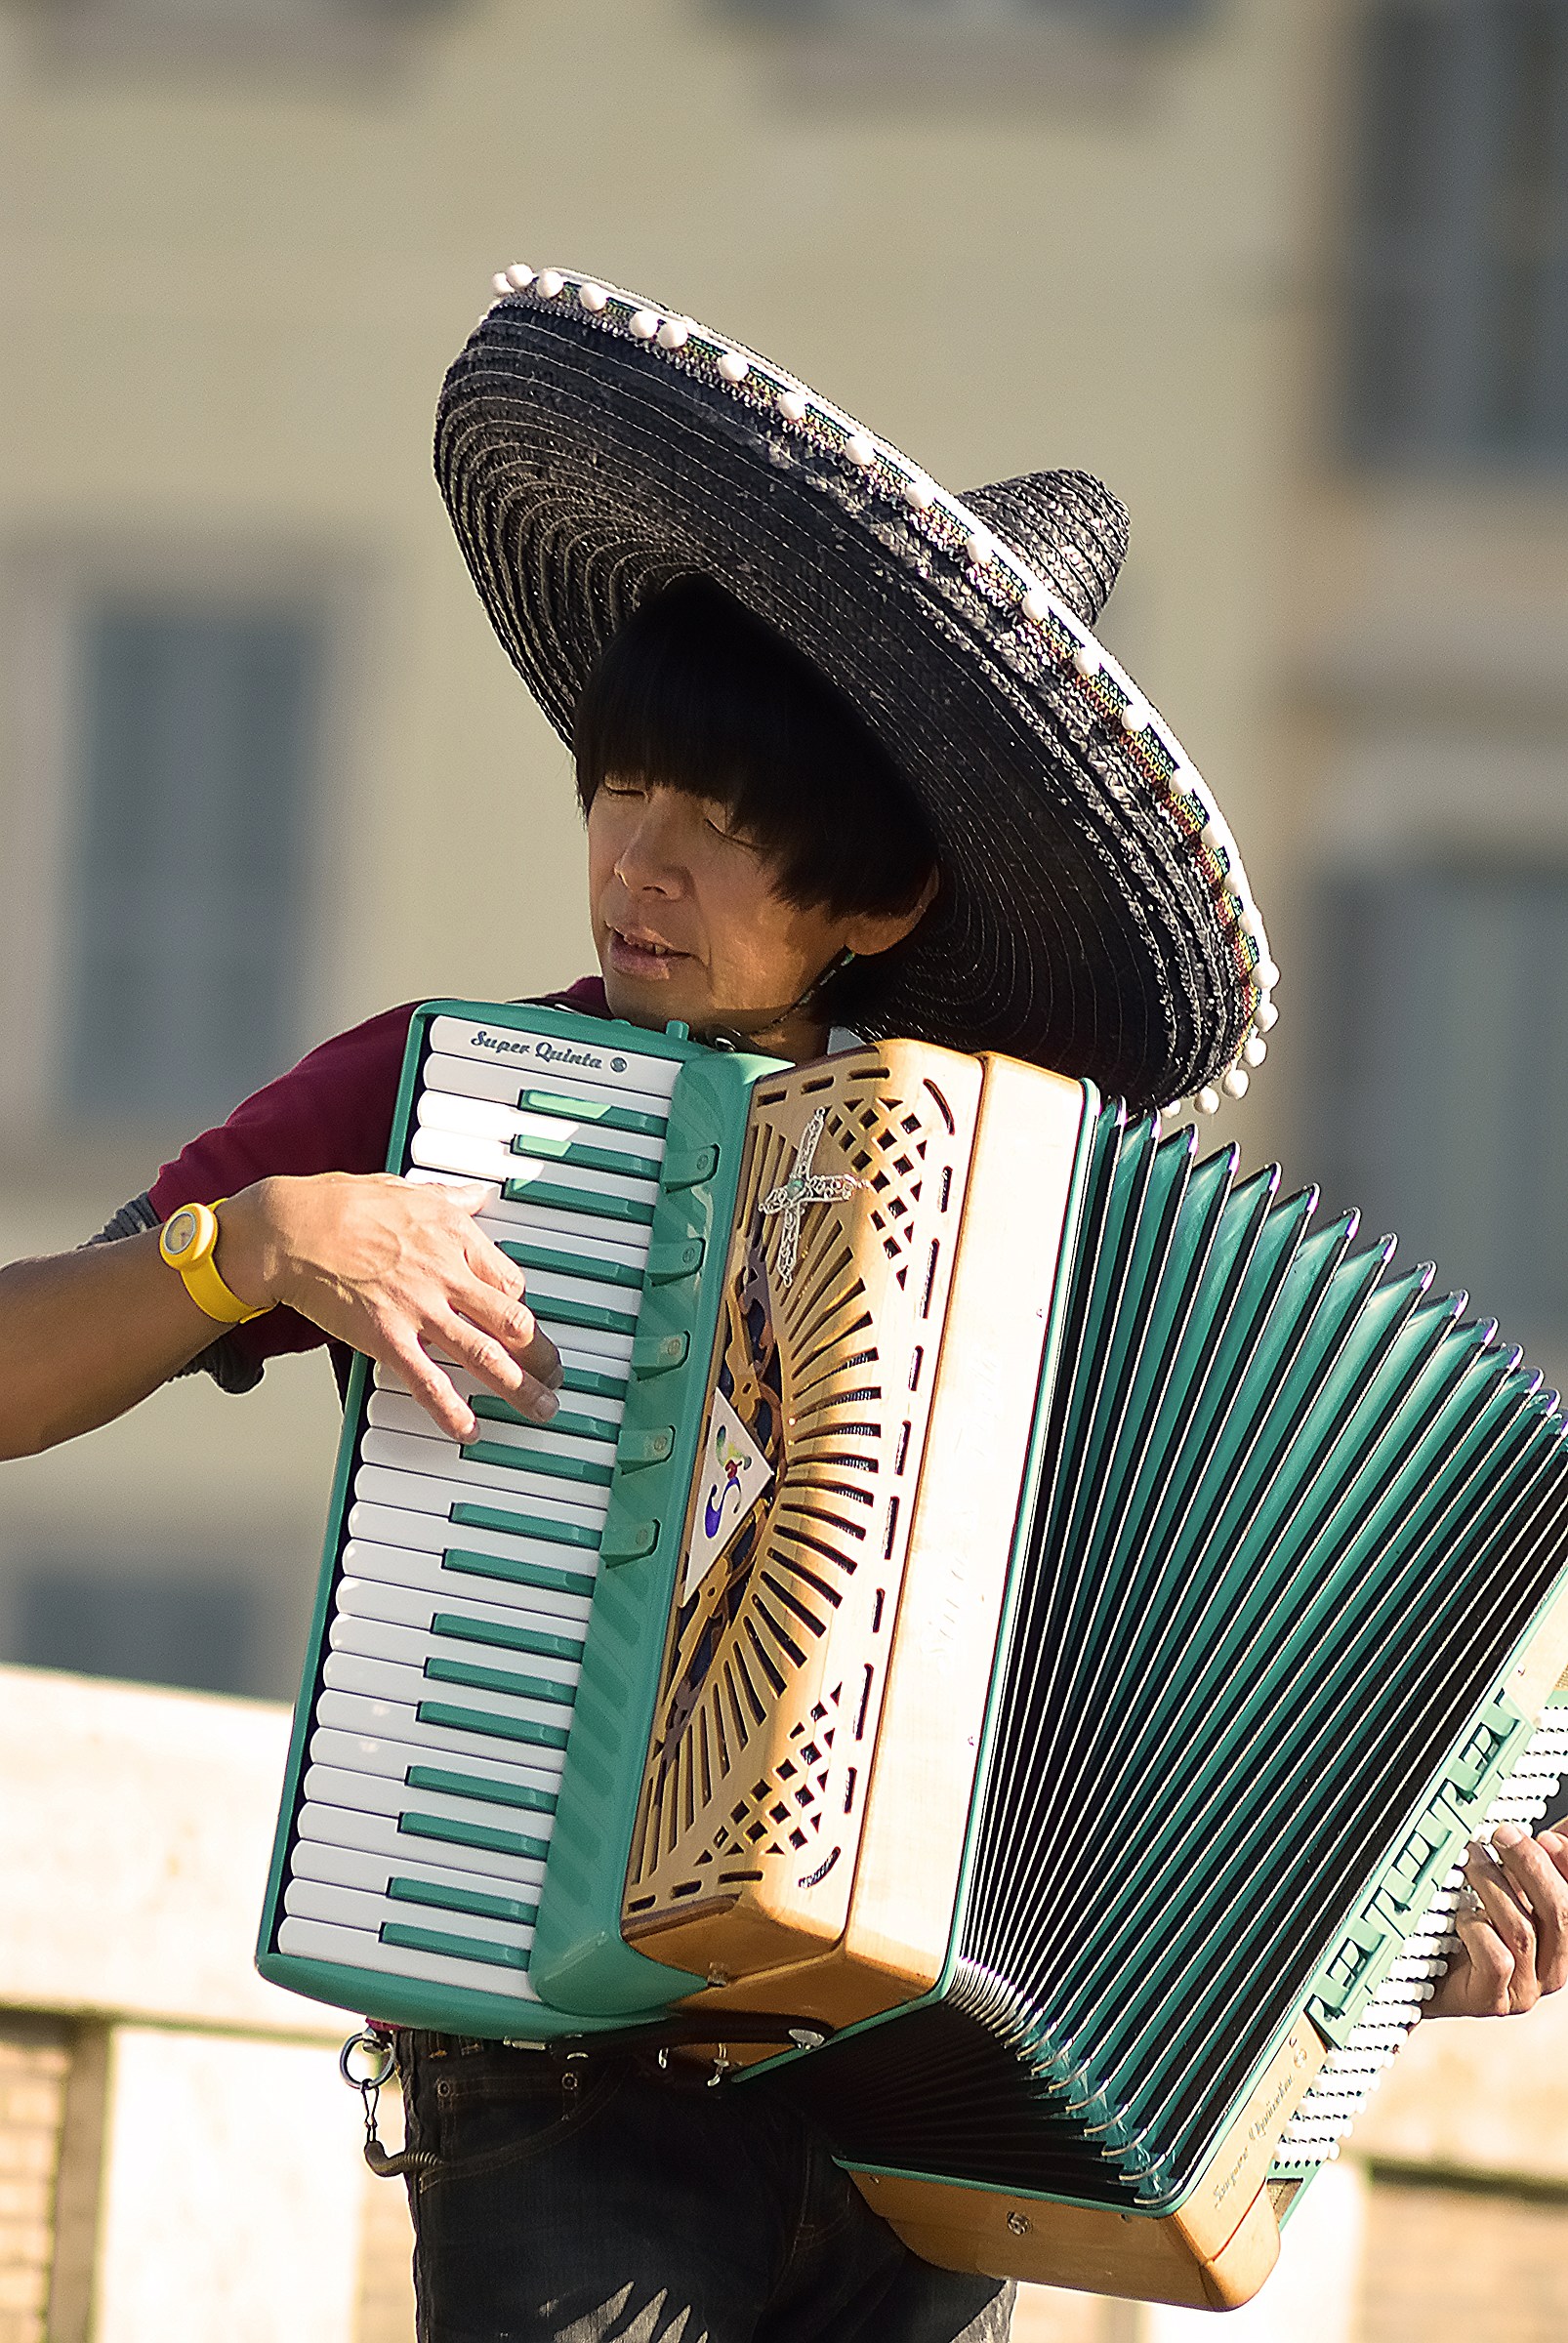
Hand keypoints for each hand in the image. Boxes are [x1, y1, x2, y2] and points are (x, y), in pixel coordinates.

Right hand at [218, 1173, 560, 1440]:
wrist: (291, 1228)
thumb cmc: (339, 1205)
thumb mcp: (407, 1189)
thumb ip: (449, 1198)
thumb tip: (476, 1195)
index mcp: (455, 1237)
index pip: (511, 1281)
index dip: (523, 1308)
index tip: (525, 1327)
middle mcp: (446, 1274)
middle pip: (514, 1322)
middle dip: (542, 1355)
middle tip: (554, 1376)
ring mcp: (419, 1308)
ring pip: (486, 1354)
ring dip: (520, 1387)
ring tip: (540, 1408)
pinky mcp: (387, 1337)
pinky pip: (428, 1381)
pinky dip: (452, 1410)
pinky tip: (469, 1430)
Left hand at [1425, 1822, 1567, 2016]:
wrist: (1428, 1974)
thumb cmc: (1473, 1930)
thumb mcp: (1510, 1891)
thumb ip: (1538, 1863)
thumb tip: (1561, 1830)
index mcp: (1564, 1937)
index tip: (1547, 1836)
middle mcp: (1554, 1966)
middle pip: (1561, 1913)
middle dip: (1531, 1865)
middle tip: (1502, 1835)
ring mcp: (1526, 1988)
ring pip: (1522, 1931)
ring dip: (1494, 1886)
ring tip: (1471, 1859)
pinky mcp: (1494, 2000)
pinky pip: (1496, 1960)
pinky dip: (1478, 1929)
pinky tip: (1462, 1913)